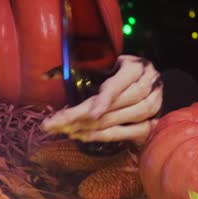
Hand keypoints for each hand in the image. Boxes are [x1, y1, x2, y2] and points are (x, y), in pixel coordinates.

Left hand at [41, 55, 163, 145]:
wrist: (149, 82)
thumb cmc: (118, 70)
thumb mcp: (104, 63)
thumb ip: (78, 69)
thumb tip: (43, 76)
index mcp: (135, 67)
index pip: (117, 86)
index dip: (102, 100)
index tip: (87, 112)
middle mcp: (148, 86)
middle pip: (114, 106)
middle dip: (83, 117)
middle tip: (56, 123)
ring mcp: (153, 106)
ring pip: (120, 121)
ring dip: (91, 128)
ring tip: (66, 130)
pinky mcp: (152, 123)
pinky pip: (127, 133)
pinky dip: (104, 136)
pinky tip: (83, 136)